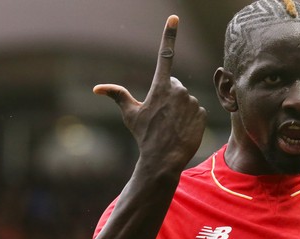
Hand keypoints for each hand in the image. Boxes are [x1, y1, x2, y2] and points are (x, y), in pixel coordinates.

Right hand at [93, 15, 206, 171]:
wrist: (164, 159)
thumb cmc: (144, 136)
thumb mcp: (130, 115)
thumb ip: (117, 96)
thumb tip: (97, 88)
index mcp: (160, 86)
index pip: (164, 55)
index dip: (168, 35)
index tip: (174, 17)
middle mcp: (178, 90)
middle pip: (174, 85)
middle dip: (169, 95)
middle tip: (161, 115)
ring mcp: (192, 102)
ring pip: (186, 99)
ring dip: (179, 108)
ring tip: (171, 124)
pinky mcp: (202, 113)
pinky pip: (196, 110)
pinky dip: (190, 117)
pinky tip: (182, 129)